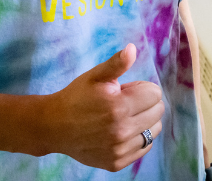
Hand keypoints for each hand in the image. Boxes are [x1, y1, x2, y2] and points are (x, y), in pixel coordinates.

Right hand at [42, 44, 164, 169]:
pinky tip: (122, 131)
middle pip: (158, 112)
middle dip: (145, 103)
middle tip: (124, 103)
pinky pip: (144, 147)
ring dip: (144, 121)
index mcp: (119, 107)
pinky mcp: (116, 163)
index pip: (155, 94)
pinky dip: (138, 138)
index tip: (126, 91)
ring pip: (154, 131)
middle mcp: (121, 131)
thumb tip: (132, 49)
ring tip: (124, 117)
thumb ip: (117, 63)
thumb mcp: (95, 76)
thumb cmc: (76, 97)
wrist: (53, 127)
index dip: (142, 88)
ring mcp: (119, 149)